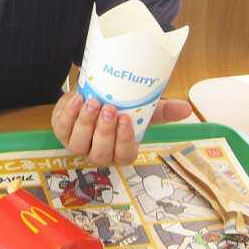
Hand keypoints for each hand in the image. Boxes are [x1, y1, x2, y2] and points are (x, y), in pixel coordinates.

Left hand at [51, 92, 192, 166]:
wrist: (90, 93)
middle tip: (110, 109)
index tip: (126, 119)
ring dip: (86, 122)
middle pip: (101, 153)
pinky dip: (69, 114)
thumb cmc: (118, 107)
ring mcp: (77, 143)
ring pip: (79, 143)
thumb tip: (187, 108)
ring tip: (93, 102)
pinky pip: (62, 128)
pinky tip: (77, 100)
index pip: (125, 155)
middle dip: (104, 132)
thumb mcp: (140, 108)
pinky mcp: (61, 130)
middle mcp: (98, 152)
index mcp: (119, 150)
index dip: (124, 141)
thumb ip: (161, 110)